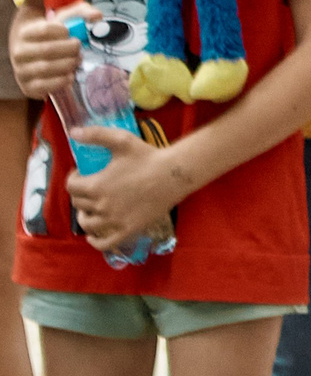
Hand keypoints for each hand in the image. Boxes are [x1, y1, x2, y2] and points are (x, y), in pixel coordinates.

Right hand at [8, 4, 88, 98]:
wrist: (33, 52)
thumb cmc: (52, 33)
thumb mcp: (64, 19)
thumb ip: (81, 13)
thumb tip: (97, 16)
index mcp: (25, 33)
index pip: (45, 30)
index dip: (63, 31)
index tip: (70, 32)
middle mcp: (19, 52)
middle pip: (48, 50)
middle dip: (70, 49)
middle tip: (79, 47)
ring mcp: (21, 71)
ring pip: (47, 68)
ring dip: (69, 64)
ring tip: (76, 60)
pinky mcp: (28, 87)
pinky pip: (45, 86)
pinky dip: (62, 81)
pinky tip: (70, 75)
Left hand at [66, 127, 182, 253]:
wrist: (174, 174)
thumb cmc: (148, 156)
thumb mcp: (121, 140)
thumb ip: (95, 135)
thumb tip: (73, 132)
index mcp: (96, 185)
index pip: (71, 186)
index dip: (73, 178)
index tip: (82, 173)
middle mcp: (101, 205)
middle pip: (78, 204)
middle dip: (80, 195)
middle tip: (90, 188)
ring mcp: (114, 220)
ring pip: (87, 224)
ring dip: (84, 216)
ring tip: (90, 210)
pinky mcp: (127, 230)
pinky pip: (104, 243)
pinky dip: (94, 242)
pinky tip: (92, 237)